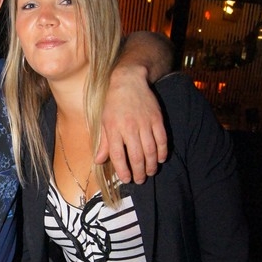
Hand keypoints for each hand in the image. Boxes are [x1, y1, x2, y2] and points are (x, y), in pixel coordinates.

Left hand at [97, 64, 166, 183]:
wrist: (129, 81)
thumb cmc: (113, 104)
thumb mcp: (104, 122)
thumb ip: (104, 143)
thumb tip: (99, 161)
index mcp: (113, 129)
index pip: (118, 155)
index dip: (123, 170)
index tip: (127, 179)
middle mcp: (129, 127)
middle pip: (136, 156)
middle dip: (139, 172)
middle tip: (140, 180)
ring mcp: (145, 123)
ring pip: (150, 150)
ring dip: (151, 165)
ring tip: (150, 172)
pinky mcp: (157, 118)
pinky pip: (162, 139)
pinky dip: (162, 151)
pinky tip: (160, 159)